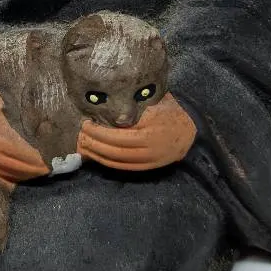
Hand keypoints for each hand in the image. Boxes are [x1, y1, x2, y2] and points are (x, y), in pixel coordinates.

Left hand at [76, 91, 195, 170]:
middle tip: (79, 136)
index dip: (99, 132)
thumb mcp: (154, 102)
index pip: (118, 135)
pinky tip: (97, 156)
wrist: (191, 131)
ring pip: (118, 161)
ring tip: (83, 147)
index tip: (85, 123)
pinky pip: (125, 168)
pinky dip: (109, 163)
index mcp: (150, 130)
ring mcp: (150, 160)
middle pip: (115, 149)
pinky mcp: (150, 167)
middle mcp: (150, 148)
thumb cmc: (169, 111)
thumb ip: (135, 107)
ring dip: (98, 155)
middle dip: (94, 143)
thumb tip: (108, 106)